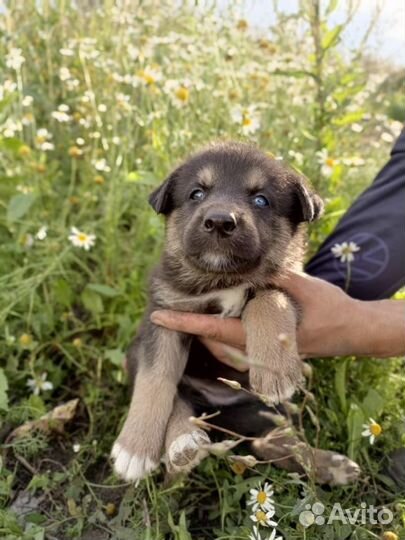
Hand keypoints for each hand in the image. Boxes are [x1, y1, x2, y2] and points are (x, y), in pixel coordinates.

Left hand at [150, 271, 404, 362]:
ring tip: (188, 310)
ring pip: (222, 345)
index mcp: (260, 335)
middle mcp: (257, 349)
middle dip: (191, 326)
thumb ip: (276, 277)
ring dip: (206, 329)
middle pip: (212, 340)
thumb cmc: (331, 310)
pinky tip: (222, 314)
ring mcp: (262, 353)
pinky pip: (236, 344)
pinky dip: (222, 331)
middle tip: (169, 308)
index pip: (213, 330)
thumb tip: (251, 265)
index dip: (184, 323)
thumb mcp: (305, 288)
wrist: (353, 331)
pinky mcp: (268, 350)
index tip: (158, 318)